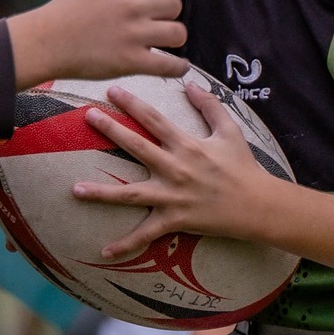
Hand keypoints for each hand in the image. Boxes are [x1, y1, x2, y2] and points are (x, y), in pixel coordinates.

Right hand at [8, 0, 186, 85]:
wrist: (45, 42)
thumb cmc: (68, 9)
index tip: (154, 5)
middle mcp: (131, 5)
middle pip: (174, 6)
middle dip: (168, 16)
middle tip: (156, 26)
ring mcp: (132, 34)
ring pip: (177, 34)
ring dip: (175, 41)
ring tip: (166, 45)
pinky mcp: (130, 61)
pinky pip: (169, 65)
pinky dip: (178, 67)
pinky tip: (178, 66)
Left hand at [77, 82, 274, 259]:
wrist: (258, 206)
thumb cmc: (244, 167)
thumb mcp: (230, 131)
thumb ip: (209, 105)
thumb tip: (191, 82)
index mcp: (187, 145)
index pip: (154, 118)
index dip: (132, 103)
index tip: (111, 91)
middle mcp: (175, 168)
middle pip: (136, 147)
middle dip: (111, 130)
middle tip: (87, 117)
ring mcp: (172, 196)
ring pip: (130, 194)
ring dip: (101, 193)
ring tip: (75, 190)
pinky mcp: (174, 220)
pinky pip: (146, 235)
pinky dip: (126, 245)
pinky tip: (104, 252)